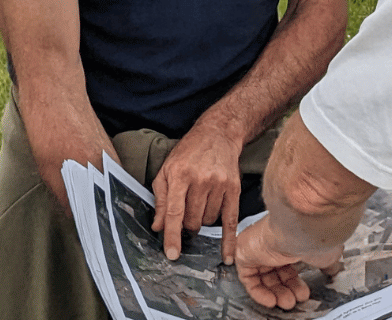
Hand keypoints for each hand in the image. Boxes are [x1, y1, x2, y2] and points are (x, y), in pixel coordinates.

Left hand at [151, 123, 242, 261]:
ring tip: (200, 204)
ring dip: (202, 220)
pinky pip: (230, 220)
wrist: (218, 134)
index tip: (172, 254)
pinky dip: (228, 240)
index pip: (174, 212)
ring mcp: (219, 184)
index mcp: (180, 175)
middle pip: (192, 220)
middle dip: (186, 224)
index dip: (172, 235)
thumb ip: (160, 199)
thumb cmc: (188, 152)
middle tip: (186, 212)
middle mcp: (200, 180)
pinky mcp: (234, 188)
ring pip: (208, 221)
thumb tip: (157, 227)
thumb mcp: (167, 170)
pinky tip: (228, 256)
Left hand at [234, 218, 342, 309]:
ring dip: (276, 293)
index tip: (304, 292)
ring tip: (287, 302)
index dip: (296, 282)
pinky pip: (248, 278)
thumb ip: (326, 263)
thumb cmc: (314, 234)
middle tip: (296, 299)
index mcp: (291, 238)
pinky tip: (271, 300)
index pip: (289, 265)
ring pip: (263, 277)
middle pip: (277, 273)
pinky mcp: (245, 253)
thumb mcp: (326, 254)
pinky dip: (259, 292)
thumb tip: (333, 269)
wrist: (300, 227)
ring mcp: (258, 246)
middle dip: (288, 290)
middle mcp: (274, 241)